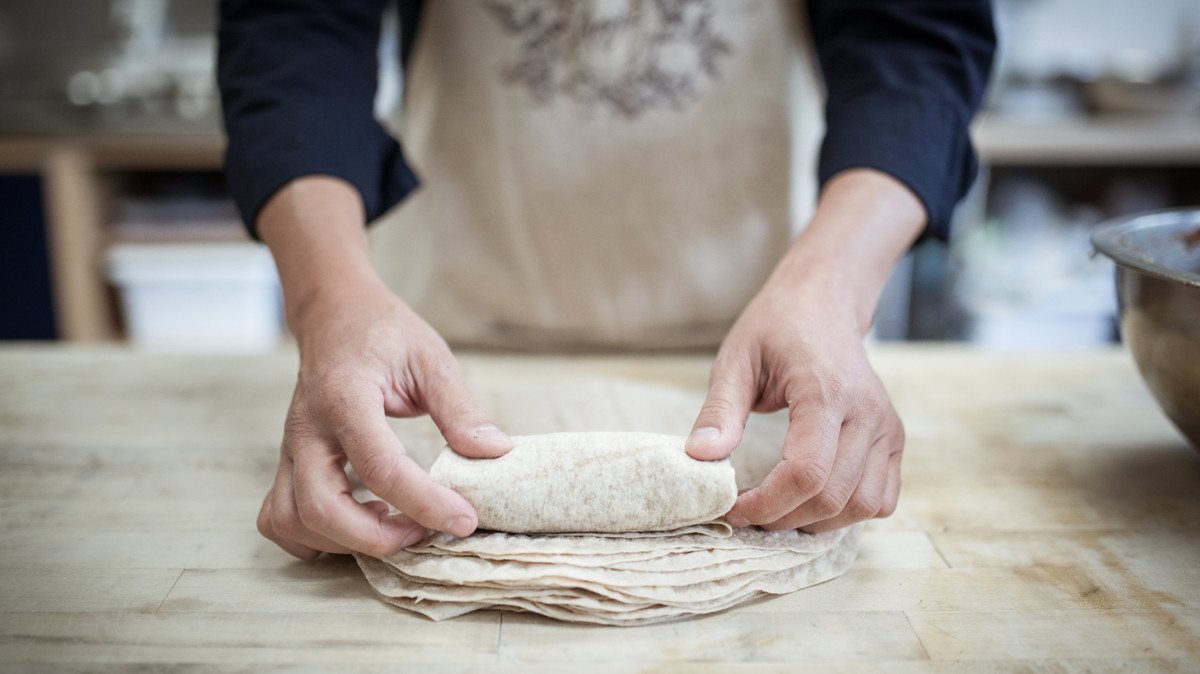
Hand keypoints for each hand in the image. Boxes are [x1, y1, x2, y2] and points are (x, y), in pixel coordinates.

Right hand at [252, 177, 510, 559]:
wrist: (334, 313)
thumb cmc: (383, 333)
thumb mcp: (430, 357)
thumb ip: (460, 407)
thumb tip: (495, 452)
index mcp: (345, 398)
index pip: (380, 467)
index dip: (425, 502)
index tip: (464, 519)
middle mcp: (306, 429)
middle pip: (321, 509)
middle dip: (378, 537)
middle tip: (427, 531)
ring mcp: (290, 450)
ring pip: (293, 522)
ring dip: (346, 541)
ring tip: (395, 524)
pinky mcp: (287, 464)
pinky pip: (281, 519)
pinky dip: (316, 537)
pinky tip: (360, 522)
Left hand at [685, 169, 924, 532]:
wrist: (825, 302)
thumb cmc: (777, 327)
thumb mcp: (736, 359)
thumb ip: (720, 411)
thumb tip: (699, 458)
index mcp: (826, 390)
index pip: (807, 471)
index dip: (766, 503)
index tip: (731, 507)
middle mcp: (867, 412)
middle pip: (833, 496)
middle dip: (783, 517)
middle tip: (745, 513)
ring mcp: (887, 427)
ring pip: (862, 505)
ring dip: (816, 522)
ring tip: (776, 509)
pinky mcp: (894, 438)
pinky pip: (881, 498)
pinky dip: (847, 512)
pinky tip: (811, 499)